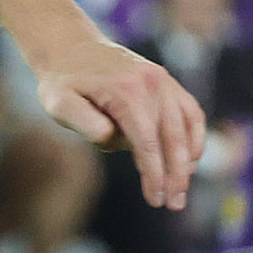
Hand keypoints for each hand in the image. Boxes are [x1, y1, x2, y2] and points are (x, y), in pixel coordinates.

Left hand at [32, 36, 206, 209]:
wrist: (71, 47)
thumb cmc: (62, 81)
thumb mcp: (57, 101)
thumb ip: (82, 121)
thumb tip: (111, 138)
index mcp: (127, 91)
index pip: (147, 142)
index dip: (154, 174)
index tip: (156, 200)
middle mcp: (152, 83)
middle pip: (172, 138)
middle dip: (175, 175)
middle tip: (174, 204)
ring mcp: (163, 81)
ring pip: (186, 126)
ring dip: (187, 160)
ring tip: (180, 189)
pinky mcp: (167, 82)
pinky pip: (191, 111)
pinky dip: (194, 136)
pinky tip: (190, 160)